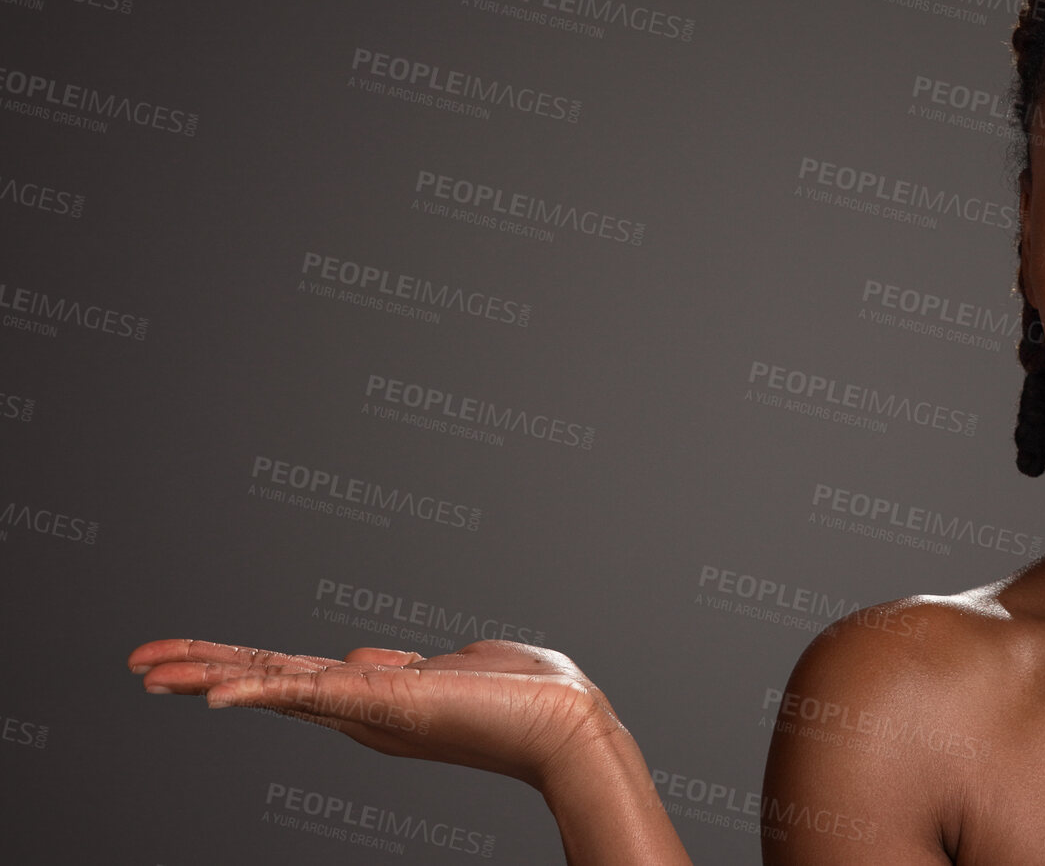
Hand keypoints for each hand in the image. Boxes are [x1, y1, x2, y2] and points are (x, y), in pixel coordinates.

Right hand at [128, 638, 623, 789]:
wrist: (567, 724)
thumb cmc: (528, 696)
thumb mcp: (455, 668)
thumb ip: (408, 666)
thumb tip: (372, 657)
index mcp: (373, 696)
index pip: (287, 676)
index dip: (234, 666)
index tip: (185, 662)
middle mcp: (362, 707)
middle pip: (264, 680)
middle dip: (199, 669)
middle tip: (139, 663)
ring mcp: (369, 707)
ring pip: (272, 685)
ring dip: (208, 675)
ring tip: (151, 671)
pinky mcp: (386, 702)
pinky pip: (311, 694)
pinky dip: (260, 691)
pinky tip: (214, 694)